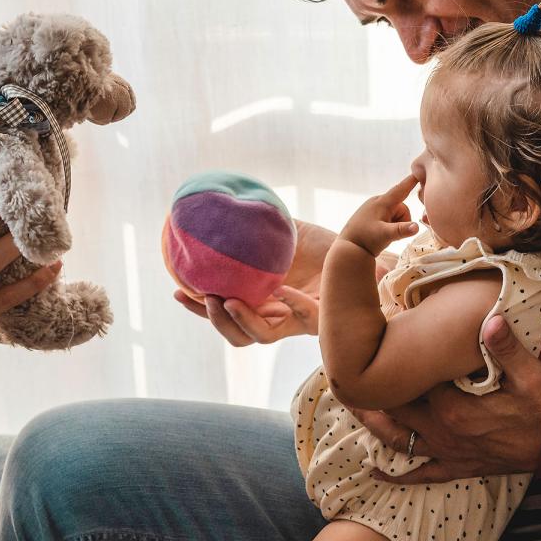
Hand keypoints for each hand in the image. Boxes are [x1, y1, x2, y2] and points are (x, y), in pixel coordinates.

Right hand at [173, 218, 336, 344]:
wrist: (362, 250)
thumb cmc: (324, 246)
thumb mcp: (284, 232)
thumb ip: (255, 225)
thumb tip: (223, 203)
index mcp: (265, 302)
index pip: (225, 313)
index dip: (199, 308)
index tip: (178, 289)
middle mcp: (280, 317)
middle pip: (239, 335)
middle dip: (216, 320)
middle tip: (204, 296)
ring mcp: (300, 321)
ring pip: (262, 336)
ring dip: (242, 321)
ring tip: (227, 301)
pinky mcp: (326, 317)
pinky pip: (306, 318)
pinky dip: (292, 304)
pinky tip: (281, 289)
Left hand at [337, 175, 418, 256]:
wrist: (348, 249)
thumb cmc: (366, 240)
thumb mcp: (385, 235)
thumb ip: (402, 230)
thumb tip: (417, 226)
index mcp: (382, 202)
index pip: (401, 189)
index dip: (411, 181)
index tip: (419, 171)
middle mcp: (377, 202)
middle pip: (401, 208)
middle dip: (402, 221)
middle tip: (391, 234)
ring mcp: (374, 209)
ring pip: (396, 214)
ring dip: (395, 225)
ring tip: (383, 235)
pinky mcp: (372, 216)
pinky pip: (388, 217)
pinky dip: (389, 226)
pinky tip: (379, 234)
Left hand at [361, 315, 540, 483]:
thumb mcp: (532, 375)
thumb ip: (507, 348)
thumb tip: (490, 318)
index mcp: (455, 407)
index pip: (413, 381)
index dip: (394, 363)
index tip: (378, 343)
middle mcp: (444, 432)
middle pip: (396, 409)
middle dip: (372, 393)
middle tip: (345, 374)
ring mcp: (449, 452)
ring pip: (399, 440)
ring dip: (374, 426)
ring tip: (352, 410)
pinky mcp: (459, 467)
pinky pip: (422, 474)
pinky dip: (398, 475)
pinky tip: (376, 472)